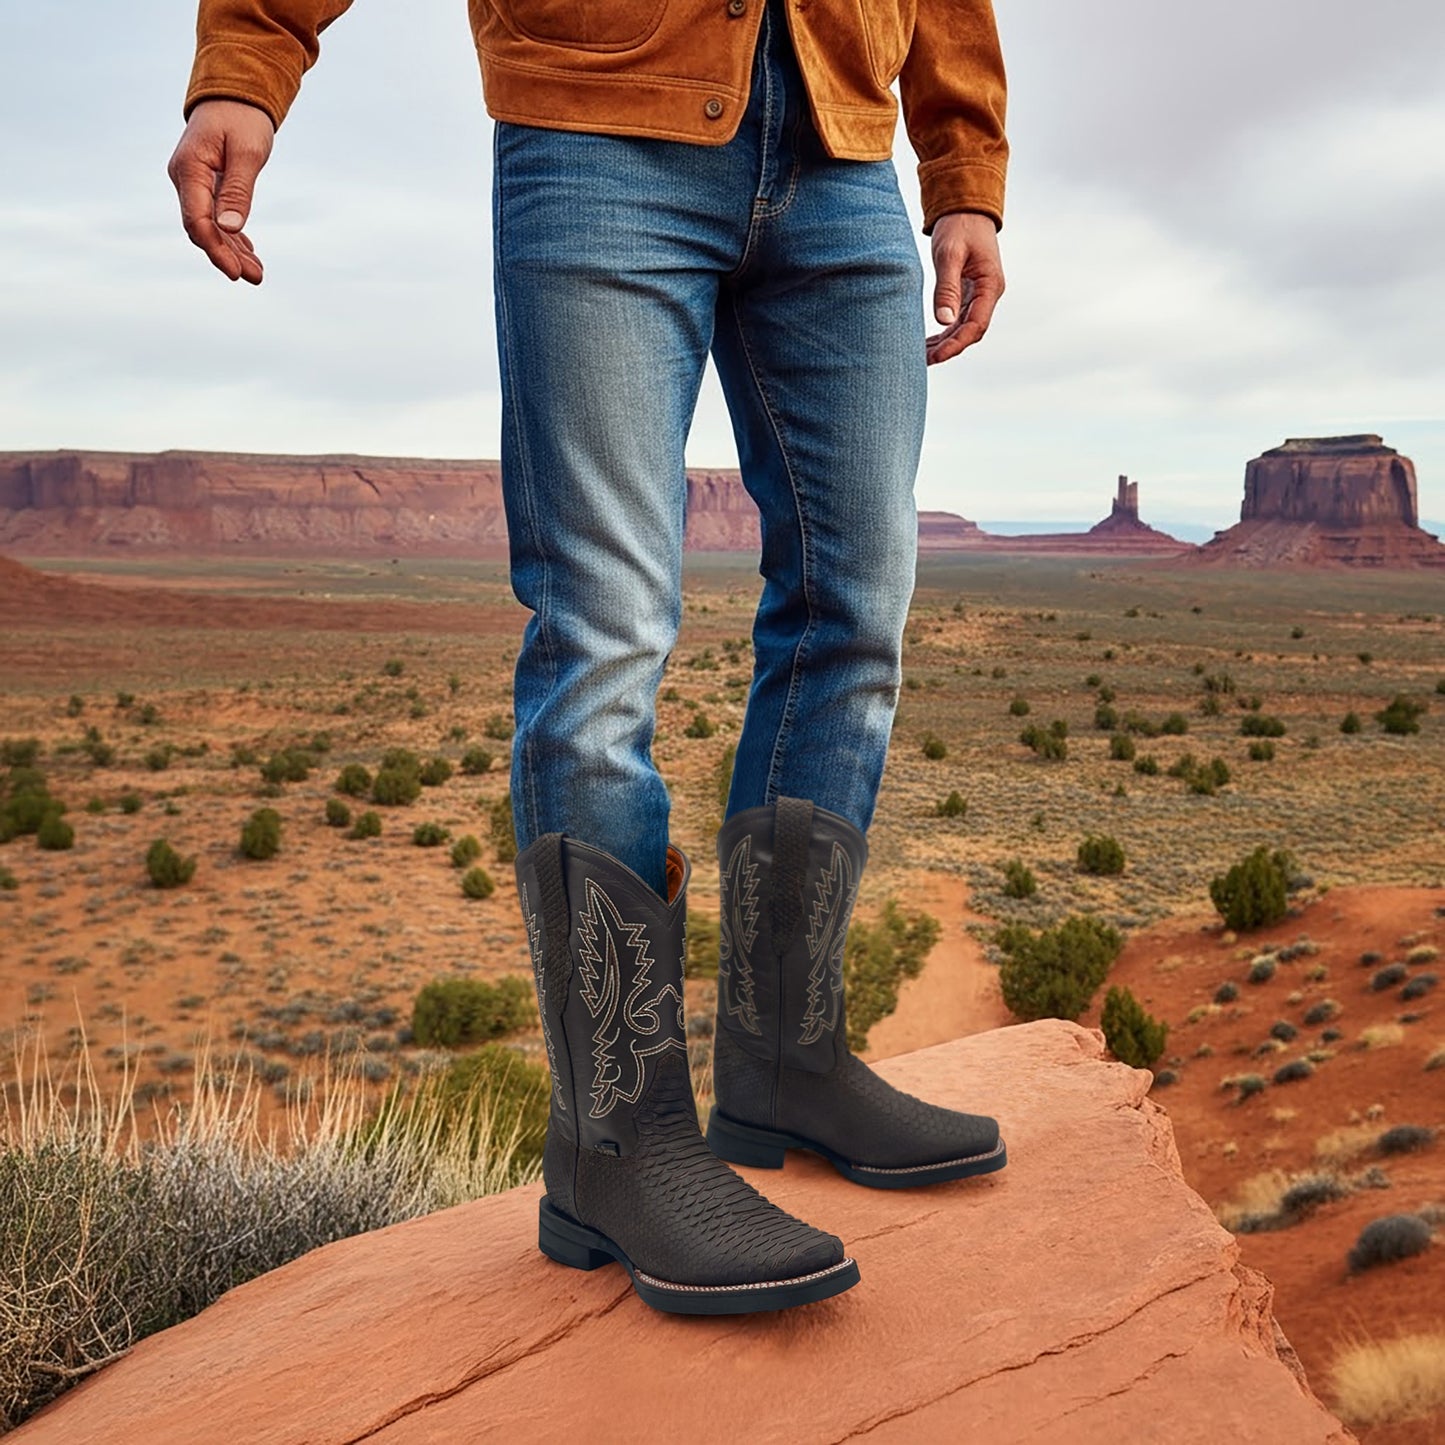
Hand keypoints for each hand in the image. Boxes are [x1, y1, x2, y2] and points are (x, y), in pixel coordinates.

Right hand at [167, 100, 275, 283]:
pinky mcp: (204, 185)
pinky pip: (214, 217)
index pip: (197, 220)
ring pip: (209, 226)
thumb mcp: (247, 153)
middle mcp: (185, 178)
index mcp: (190, 169)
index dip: (215, 250)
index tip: (235, 272)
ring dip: (231, 251)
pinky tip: (248, 253)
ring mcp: (192, 182)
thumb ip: (238, 191)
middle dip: (227, 256)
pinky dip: (231, 236)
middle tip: (256, 277)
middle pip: (201, 229)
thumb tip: (230, 228)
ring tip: (257, 272)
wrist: (234, 93)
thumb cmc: (242, 118)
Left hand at [925, 211, 1004, 364]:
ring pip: (964, 328)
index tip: (936, 356)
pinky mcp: (969, 292)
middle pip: (970, 332)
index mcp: (990, 286)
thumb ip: (947, 288)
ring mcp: (980, 294)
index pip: (976, 326)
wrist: (966, 207)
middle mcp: (988, 293)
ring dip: (945, 343)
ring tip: (921, 355)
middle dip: (948, 348)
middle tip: (923, 361)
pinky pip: (959, 318)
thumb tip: (945, 322)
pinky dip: (945, 332)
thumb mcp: (949, 254)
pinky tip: (929, 341)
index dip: (956, 344)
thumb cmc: (959, 226)